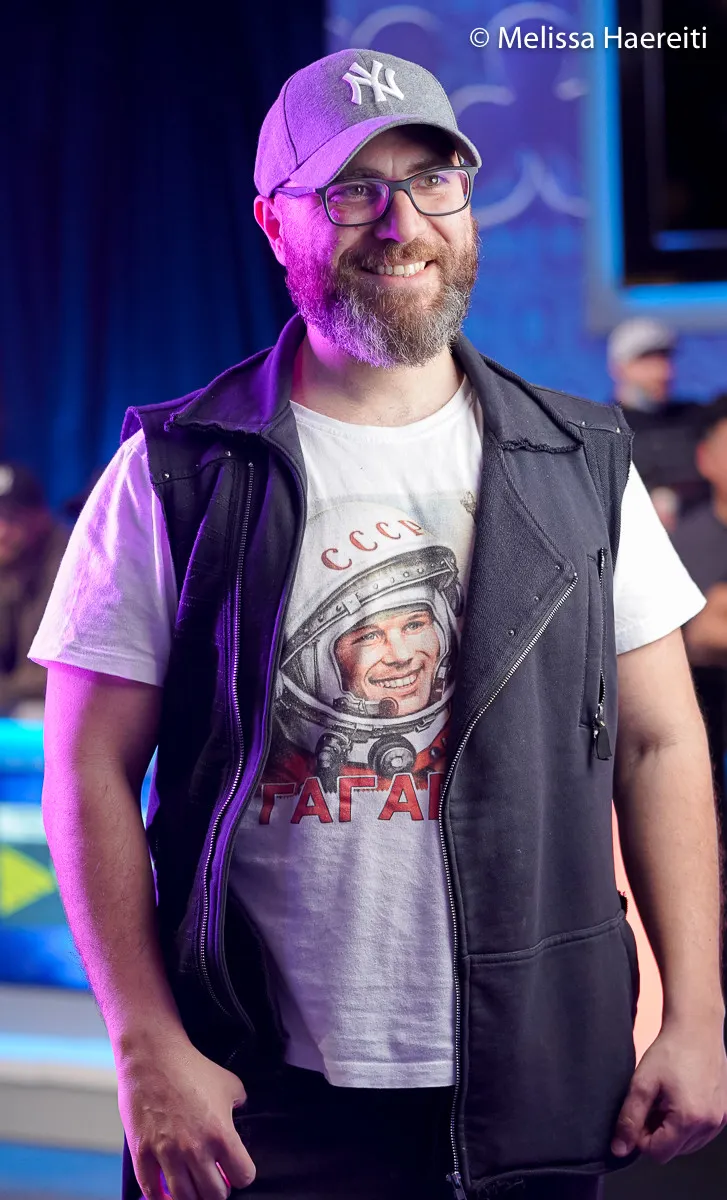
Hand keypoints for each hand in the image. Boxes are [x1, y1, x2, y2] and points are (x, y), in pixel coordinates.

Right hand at [117, 1031, 255, 1198]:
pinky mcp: (143, 1154)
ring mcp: (167, 1154)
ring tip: (193, 1189)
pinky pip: (152, 1192)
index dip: (241, 1175)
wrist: (152, 1056)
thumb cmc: (190, 1067)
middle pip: (214, 1195)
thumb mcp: (228, 1083)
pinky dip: (160, 1198)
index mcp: (221, 1134)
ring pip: (185, 1199)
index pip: (243, 1176)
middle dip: (217, 1190)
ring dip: (192, 1196)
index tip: (234, 1170)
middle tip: (213, 1181)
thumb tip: (242, 1114)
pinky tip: (165, 1195)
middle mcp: (195, 1149)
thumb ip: (240, 1104)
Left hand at [611, 1018, 726, 1163]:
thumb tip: (619, 1149)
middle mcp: (709, 1125)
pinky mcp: (724, 1114)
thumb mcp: (642, 1083)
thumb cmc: (670, 1051)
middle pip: (674, 1151)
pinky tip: (681, 1098)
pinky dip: (688, 1124)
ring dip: (673, 1130)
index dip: (641, 1137)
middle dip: (658, 1133)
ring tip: (667, 1099)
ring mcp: (719, 1120)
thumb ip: (629, 1119)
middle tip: (653, 1103)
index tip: (638, 1114)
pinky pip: (702, 1133)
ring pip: (688, 1144)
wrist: (697, 1029)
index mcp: (689, 1120)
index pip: (658, 1154)